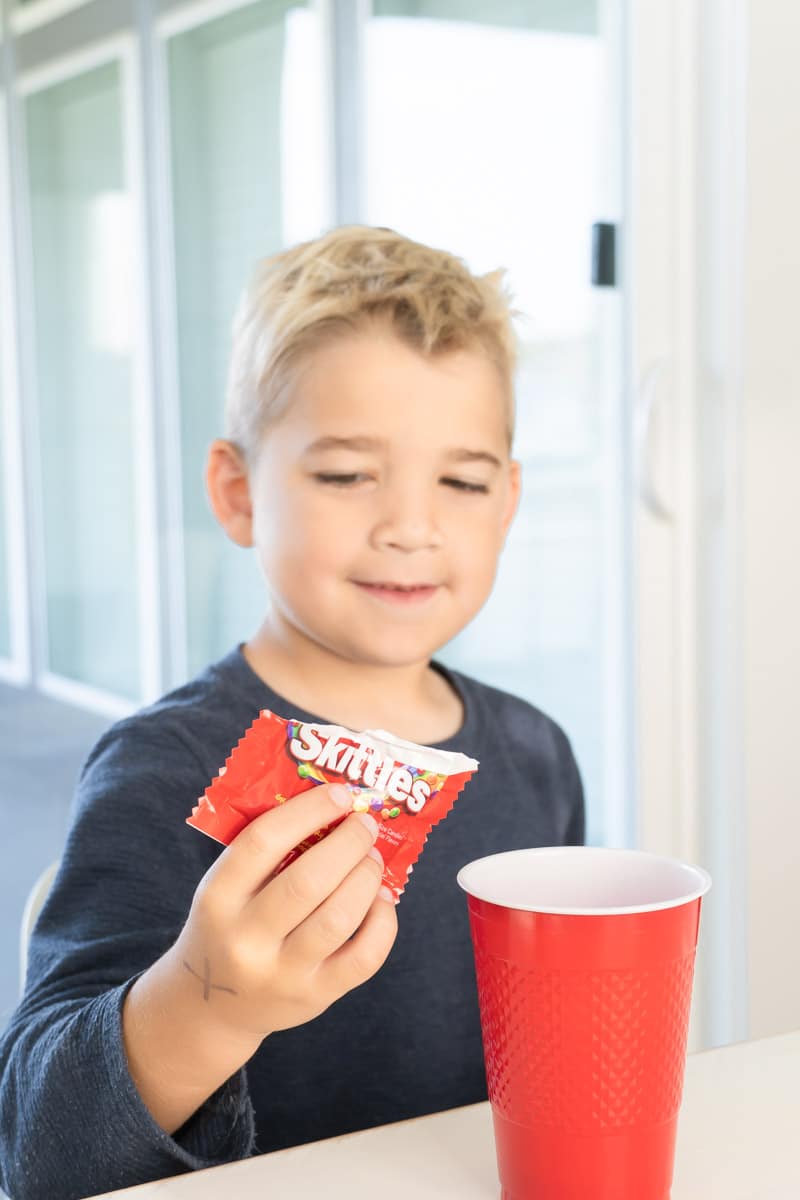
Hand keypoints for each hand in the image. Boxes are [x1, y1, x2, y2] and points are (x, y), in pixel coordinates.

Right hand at [168, 783, 397, 1051]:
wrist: (211, 1006)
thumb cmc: (228, 926)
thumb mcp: (225, 888)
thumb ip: (264, 853)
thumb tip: (333, 805)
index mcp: (217, 898)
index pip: (264, 841)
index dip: (309, 811)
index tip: (340, 793)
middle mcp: (246, 939)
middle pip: (309, 881)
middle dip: (349, 843)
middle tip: (365, 825)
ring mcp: (281, 973)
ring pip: (339, 918)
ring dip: (366, 878)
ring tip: (373, 859)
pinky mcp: (314, 997)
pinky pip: (363, 957)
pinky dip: (383, 922)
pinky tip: (382, 900)